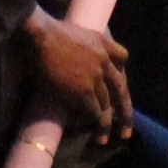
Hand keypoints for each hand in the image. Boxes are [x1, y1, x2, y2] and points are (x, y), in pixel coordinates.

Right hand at [27, 6, 131, 139]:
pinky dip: (95, 123)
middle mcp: (104, 61)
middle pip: (120, 88)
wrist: (41, 37)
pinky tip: (94, 132)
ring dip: (107, 123)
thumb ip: (81, 42)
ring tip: (104, 138)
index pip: (122, 57)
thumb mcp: (73, 29)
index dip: (121, 73)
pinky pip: (94, 111)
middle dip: (125, 111)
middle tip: (126, 129)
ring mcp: (95, 77)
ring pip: (107, 104)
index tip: (119, 87)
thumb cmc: (46, 30)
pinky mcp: (84, 91)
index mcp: (103, 43)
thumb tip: (70, 52)